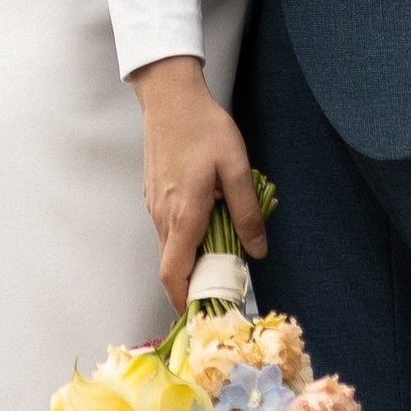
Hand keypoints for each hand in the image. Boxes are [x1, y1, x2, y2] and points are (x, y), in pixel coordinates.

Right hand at [131, 57, 266, 311]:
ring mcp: (154, 204)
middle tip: (223, 289)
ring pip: (169, 247)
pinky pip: (167, 228)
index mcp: (183, 216)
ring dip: (190, 261)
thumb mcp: (237, 168)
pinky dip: (184, 240)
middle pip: (171, 266)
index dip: (184, 300)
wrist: (170, 96)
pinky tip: (208, 227)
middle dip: (193, 285)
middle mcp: (162, 216)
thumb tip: (257, 251)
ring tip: (221, 259)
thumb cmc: (204, 128)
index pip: (173, 274)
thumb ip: (246, 212)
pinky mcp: (153, 192)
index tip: (202, 313)